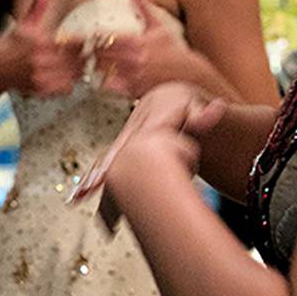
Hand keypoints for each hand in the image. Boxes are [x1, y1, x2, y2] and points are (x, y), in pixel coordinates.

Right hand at [0, 0, 84, 97]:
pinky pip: (67, 88)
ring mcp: (42, 77)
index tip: (83, 41)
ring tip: (70, 64)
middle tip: (82, 54)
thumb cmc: (10, 45)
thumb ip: (39, 1)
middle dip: (83, 57)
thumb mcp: (25, 22)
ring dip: (77, 70)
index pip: (77, 43)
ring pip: (75, 75)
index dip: (83, 42)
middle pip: (79, 60)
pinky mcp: (42, 90)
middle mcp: (43, 61)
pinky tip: (61, 75)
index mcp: (42, 42)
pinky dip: (68, 82)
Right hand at [87, 82, 226, 229]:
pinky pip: (107, 167)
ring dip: (92, 179)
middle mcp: (129, 136)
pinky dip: (94, 179)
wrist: (169, 98)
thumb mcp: (194, 107)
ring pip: (106, 163)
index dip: (118, 159)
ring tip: (78, 197)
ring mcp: (124, 144)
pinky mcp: (123, 151)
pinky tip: (82, 196)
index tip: (108, 172)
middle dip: (99, 174)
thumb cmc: (183, 105)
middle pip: (111, 157)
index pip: (128, 145)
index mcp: (143, 128)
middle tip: (87, 190)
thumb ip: (204, 114)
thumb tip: (218, 107)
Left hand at [92, 0, 192, 97]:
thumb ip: (144, 6)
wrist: (189, 76)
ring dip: (94, 66)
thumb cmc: (173, 51)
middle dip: (91, 52)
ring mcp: (132, 77)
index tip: (89, 36)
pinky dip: (103, 81)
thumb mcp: (159, 27)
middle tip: (84, 50)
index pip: (106, 38)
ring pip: (101, 71)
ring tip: (91, 62)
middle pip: (99, 55)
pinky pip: (110, 87)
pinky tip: (104, 76)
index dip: (93, 37)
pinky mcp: (133, 91)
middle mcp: (133, 60)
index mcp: (137, 42)